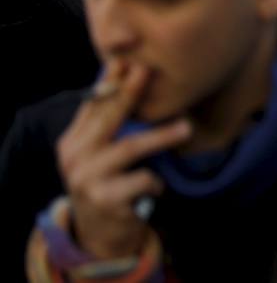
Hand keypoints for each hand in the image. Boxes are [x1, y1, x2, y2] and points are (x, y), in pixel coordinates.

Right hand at [56, 61, 191, 259]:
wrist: (100, 235)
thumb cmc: (109, 183)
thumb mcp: (102, 153)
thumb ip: (110, 124)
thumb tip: (129, 76)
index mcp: (73, 140)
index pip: (93, 104)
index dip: (109, 80)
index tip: (125, 57)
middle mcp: (74, 157)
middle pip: (107, 118)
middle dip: (129, 93)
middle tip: (148, 71)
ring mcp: (86, 179)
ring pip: (130, 148)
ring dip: (161, 136)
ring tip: (186, 128)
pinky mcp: (105, 200)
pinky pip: (142, 180)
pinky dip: (156, 181)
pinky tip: (157, 187)